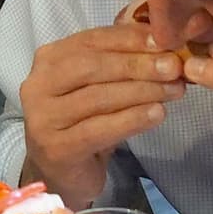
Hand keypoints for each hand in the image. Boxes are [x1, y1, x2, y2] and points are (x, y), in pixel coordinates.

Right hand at [20, 25, 184, 207]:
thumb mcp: (101, 86)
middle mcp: (38, 85)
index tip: (166, 40)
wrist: (62, 174)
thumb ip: (123, 63)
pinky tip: (157, 114)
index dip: (131, 39)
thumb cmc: (85, 123)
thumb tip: (166, 45)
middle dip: (139, 65)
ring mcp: (43, 118)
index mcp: (49, 59)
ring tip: (175, 90)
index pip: (93, 40)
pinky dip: (132, 119)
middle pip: (94, 67)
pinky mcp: (56, 148)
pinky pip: (100, 129)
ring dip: (142, 91)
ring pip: (99, 97)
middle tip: (175, 67)